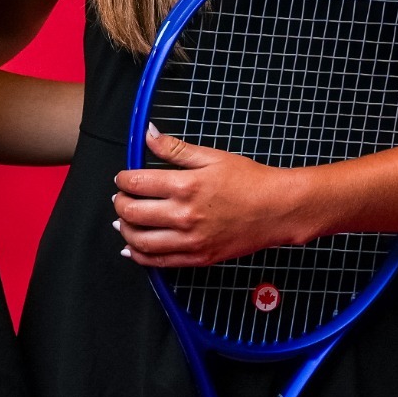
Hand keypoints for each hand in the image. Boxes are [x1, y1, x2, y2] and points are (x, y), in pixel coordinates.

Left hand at [112, 125, 316, 267]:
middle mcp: (184, 215)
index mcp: (186, 186)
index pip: (136, 184)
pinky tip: (133, 247)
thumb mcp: (212, 156)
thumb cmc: (249, 181)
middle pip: (132, 213)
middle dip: (120, 203)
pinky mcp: (197, 258)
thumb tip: (149, 134)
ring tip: (125, 220)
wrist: (277, 209)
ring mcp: (190, 241)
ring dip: (124, 230)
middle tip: (122, 197)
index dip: (123, 179)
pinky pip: (157, 262)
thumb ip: (175, 148)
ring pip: (139, 241)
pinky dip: (139, 255)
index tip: (123, 178)